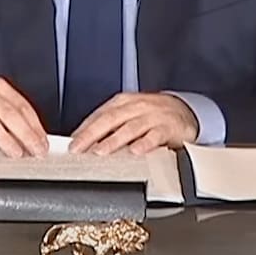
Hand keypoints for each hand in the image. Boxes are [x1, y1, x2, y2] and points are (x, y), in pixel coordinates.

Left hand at [69, 93, 198, 154]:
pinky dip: (144, 143)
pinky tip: (135, 151)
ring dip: (114, 141)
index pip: (100, 115)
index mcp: (123, 102)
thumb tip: (83, 140)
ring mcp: (152, 116)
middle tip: (78, 148)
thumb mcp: (129, 114)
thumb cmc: (152, 115)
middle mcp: (136, 106)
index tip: (71, 143)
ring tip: (100, 152)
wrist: (184, 112)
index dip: (84, 129)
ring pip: (130, 128)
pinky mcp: (168, 128)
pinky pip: (155, 136)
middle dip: (92, 135)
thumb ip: (109, 125)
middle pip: (111, 119)